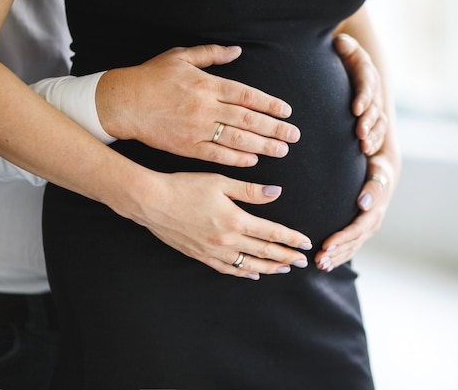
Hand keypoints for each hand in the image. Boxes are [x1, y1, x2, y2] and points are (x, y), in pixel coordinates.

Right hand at [96, 45, 300, 166]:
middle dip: (274, 128)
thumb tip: (237, 52)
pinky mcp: (188, 147)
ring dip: (262, 145)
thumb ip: (211, 55)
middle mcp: (206, 107)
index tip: (287, 111)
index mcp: (207, 84)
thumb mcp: (180, 57)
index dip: (270, 104)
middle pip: (248, 119)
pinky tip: (252, 160)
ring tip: (281, 150)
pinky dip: (236, 158)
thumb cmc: (151, 77)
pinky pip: (217, 155)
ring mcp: (198, 129)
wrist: (123, 103)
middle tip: (294, 135)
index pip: (248, 95)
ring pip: (237, 139)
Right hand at [131, 171, 311, 279]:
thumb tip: (276, 193)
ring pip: (248, 264)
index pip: (272, 232)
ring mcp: (213, 251)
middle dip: (286, 257)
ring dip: (269, 268)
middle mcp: (227, 239)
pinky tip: (253, 274)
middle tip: (303, 262)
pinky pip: (227, 269)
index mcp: (235, 219)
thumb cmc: (185, 187)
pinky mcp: (200, 255)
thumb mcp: (220, 182)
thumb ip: (250, 190)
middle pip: (264, 252)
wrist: (152, 202)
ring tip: (284, 269)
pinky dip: (243, 273)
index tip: (305, 244)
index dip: (291, 239)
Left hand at [314, 151, 398, 271]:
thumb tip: (364, 202)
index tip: (325, 245)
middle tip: (318, 260)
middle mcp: (373, 223)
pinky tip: (326, 265)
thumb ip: (372, 184)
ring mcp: (368, 228)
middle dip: (335, 252)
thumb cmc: (378, 167)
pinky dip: (339, 257)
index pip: (357, 229)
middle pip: (353, 242)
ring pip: (352, 248)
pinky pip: (351, 247)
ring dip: (336, 258)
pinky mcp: (362, 231)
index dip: (341, 239)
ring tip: (319, 265)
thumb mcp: (378, 172)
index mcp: (375, 210)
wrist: (385, 171)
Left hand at [335, 33, 386, 155]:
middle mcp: (373, 89)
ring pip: (378, 121)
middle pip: (374, 107)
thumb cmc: (337, 56)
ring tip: (363, 146)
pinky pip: (377, 131)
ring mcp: (374, 104)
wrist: (341, 64)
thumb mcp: (341, 46)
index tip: (355, 110)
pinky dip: (373, 141)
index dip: (363, 97)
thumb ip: (343, 45)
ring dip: (372, 135)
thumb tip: (341, 43)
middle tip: (359, 134)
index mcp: (366, 71)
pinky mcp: (371, 118)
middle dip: (367, 121)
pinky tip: (365, 151)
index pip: (367, 84)